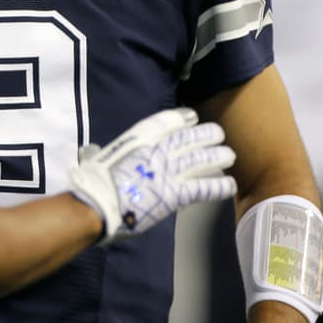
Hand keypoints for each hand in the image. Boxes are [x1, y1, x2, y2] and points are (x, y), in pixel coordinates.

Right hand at [71, 107, 235, 243]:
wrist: (97, 205)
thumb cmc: (92, 183)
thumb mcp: (99, 157)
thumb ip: (108, 155)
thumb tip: (92, 153)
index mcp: (137, 139)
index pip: (166, 122)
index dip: (182, 118)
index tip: (192, 117)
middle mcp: (156, 151)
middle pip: (188, 138)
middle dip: (206, 135)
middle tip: (218, 134)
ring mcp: (167, 172)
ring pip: (200, 160)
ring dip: (217, 157)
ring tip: (229, 155)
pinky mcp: (174, 195)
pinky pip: (202, 188)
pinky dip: (218, 186)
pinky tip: (229, 184)